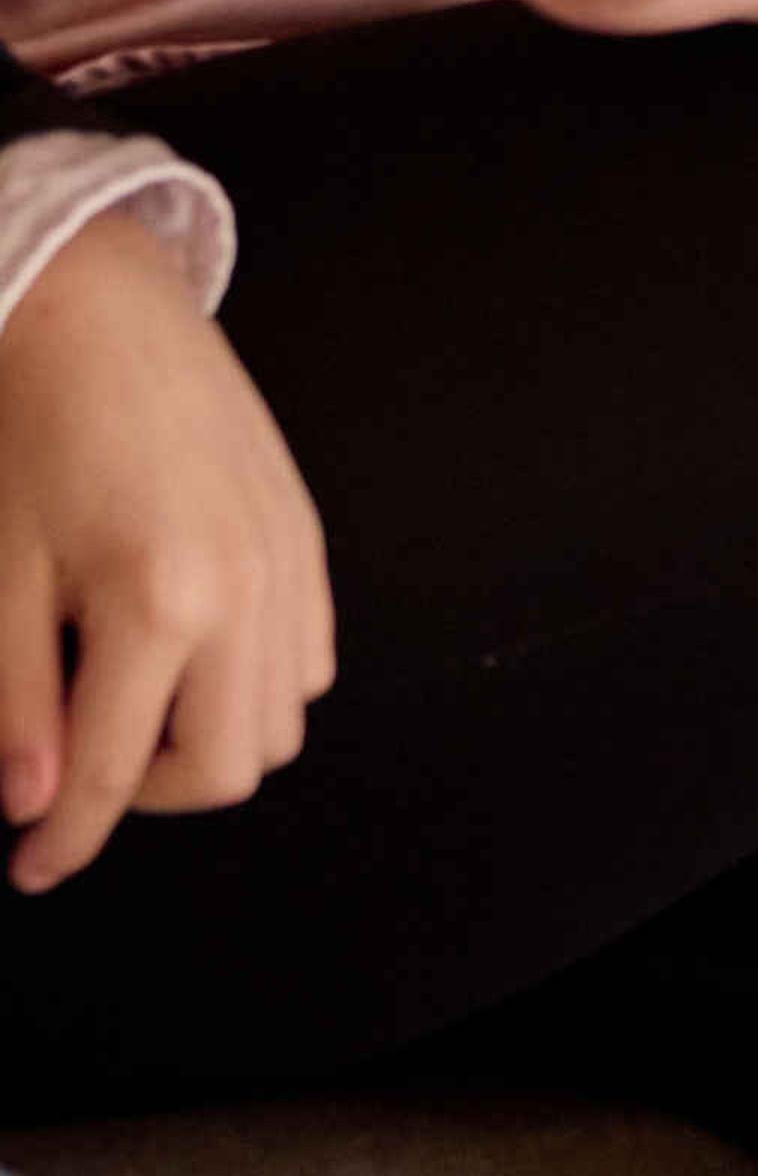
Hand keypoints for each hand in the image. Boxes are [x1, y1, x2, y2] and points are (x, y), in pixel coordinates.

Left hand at [0, 210, 334, 892]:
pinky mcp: (305, 535)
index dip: (65, 838)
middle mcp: (244, 592)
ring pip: (280, 723)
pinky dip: (258, 686)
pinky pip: (309, 658)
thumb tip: (31, 799)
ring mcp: (288, 562)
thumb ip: (20, 698)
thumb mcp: (1, 573)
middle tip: (81, 769)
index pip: (114, 772)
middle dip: (147, 796)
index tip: (29, 867)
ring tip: (138, 710)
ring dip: (209, 743)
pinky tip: (195, 658)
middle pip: (224, 769)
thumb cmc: (35, 427)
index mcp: (158, 602)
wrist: (95, 308)